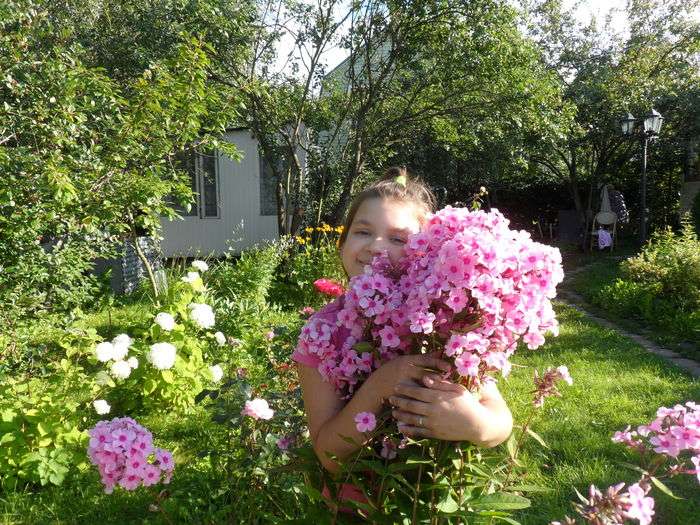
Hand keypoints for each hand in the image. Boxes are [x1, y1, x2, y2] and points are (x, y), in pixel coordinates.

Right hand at [369, 353, 450, 399]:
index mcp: (406, 361)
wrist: (375, 388)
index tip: (449, 368)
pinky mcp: (403, 396)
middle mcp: (405, 372)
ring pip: (424, 387)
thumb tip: (439, 352)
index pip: (425, 361)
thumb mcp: (405, 362)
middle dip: (439, 378)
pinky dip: (427, 398)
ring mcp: (404, 385)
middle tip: (449, 381)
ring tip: (443, 390)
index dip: (438, 364)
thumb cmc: (393, 372)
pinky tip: (434, 399)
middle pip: (426, 374)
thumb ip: (423, 358)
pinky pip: (418, 397)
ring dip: (434, 389)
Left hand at [389, 375, 511, 445]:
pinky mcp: (436, 433)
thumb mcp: (457, 389)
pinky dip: (409, 430)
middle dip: (399, 401)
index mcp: (438, 397)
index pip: (417, 392)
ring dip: (401, 415)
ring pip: (412, 419)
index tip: (396, 386)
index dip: (405, 389)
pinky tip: (401, 427)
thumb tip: (425, 379)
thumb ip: (440, 384)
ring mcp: (434, 423)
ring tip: (393, 412)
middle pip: (411, 405)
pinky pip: (419, 432)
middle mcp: (434, 410)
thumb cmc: (468, 403)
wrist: (478, 424)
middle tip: (390, 398)